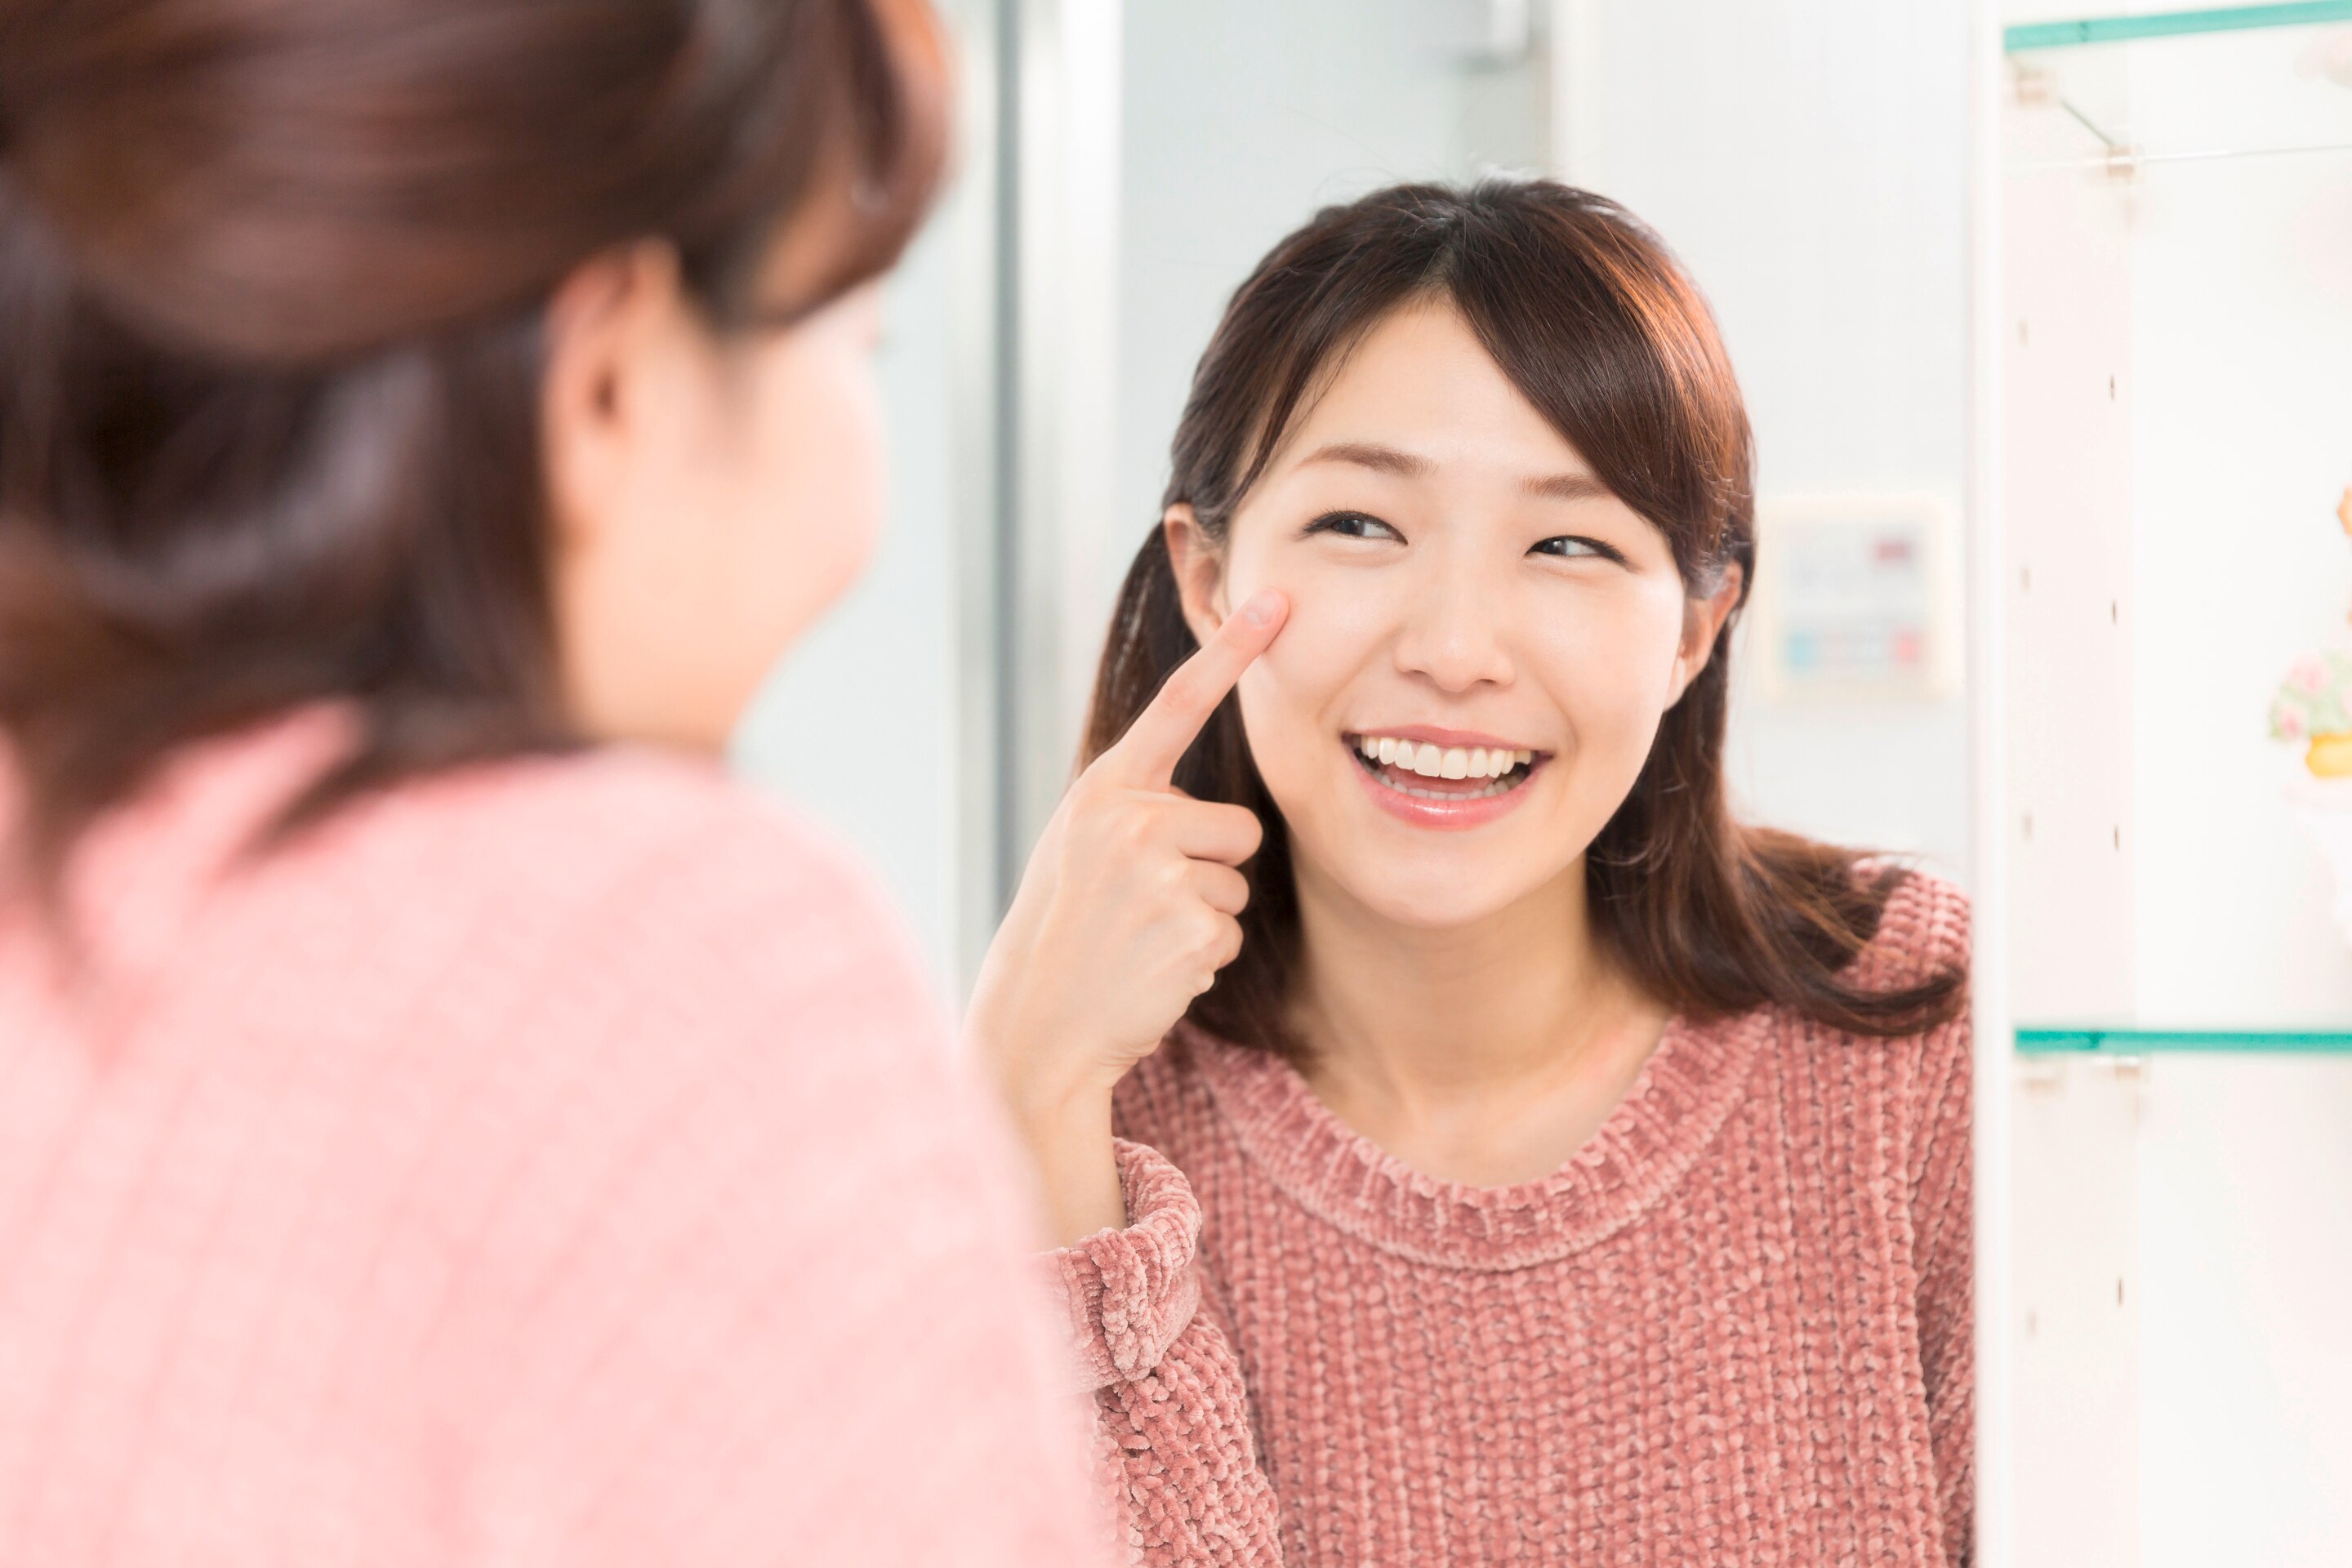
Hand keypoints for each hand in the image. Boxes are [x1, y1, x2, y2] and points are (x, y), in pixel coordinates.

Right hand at [966, 588, 1287, 1243]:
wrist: (1037, 1023)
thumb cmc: (1068, 932)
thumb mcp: (1083, 847)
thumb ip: (1137, 809)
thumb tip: (1215, 804)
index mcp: (1103, 790)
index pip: (1177, 706)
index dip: (1231, 652)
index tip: (1277, 599)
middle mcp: (1128, 819)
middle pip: (1238, 825)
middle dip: (1211, 867)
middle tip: (1144, 905)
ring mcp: (1157, 872)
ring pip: (1236, 882)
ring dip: (1203, 917)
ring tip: (1139, 939)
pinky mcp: (1186, 925)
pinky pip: (1231, 932)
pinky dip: (1201, 959)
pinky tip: (1151, 969)